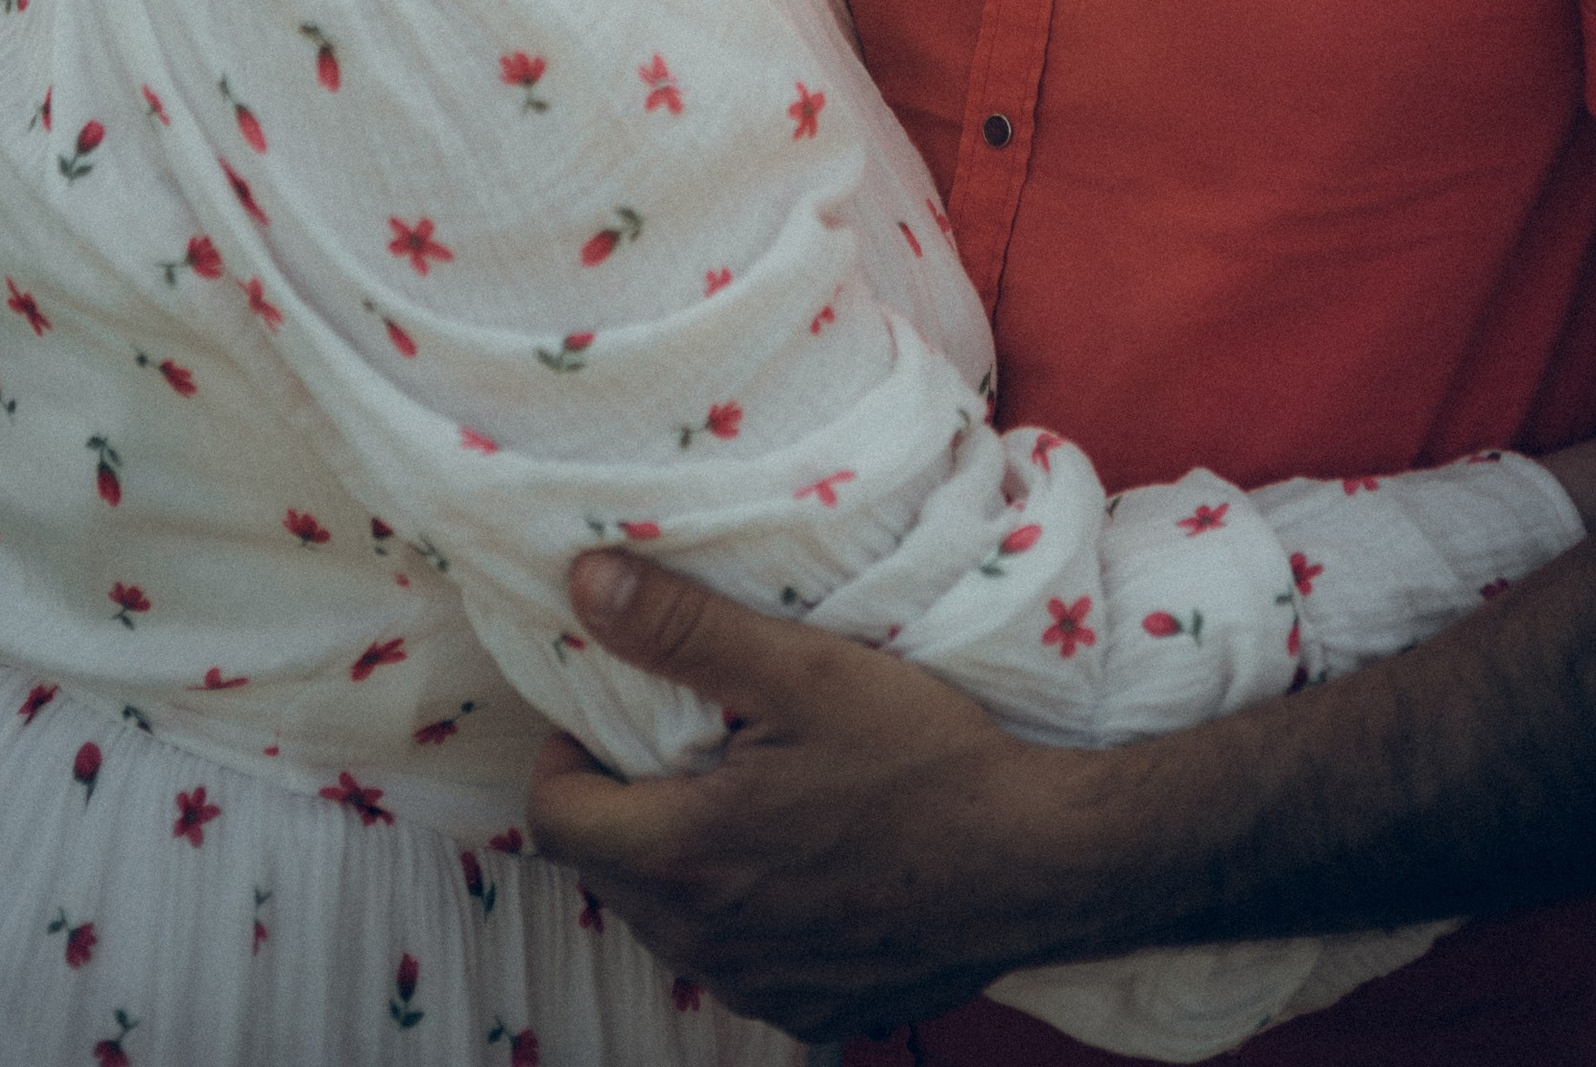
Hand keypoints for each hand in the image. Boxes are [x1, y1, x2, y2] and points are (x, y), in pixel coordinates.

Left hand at [524, 548, 1095, 1036]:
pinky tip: (801, 864)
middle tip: (684, 744)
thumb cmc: (924, 758)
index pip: (555, 821)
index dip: (563, 760)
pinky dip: (744, 916)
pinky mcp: (814, 1014)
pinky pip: (739, 965)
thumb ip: (683, 627)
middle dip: (624, 805)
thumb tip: (585, 580)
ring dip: (681, 864)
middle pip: (609, 873)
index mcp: (687, 858)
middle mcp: (707, 946)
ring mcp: (761, 990)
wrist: (1041, 862)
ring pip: (670, 925)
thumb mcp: (803, 670)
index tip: (606, 718)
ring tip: (746, 796)